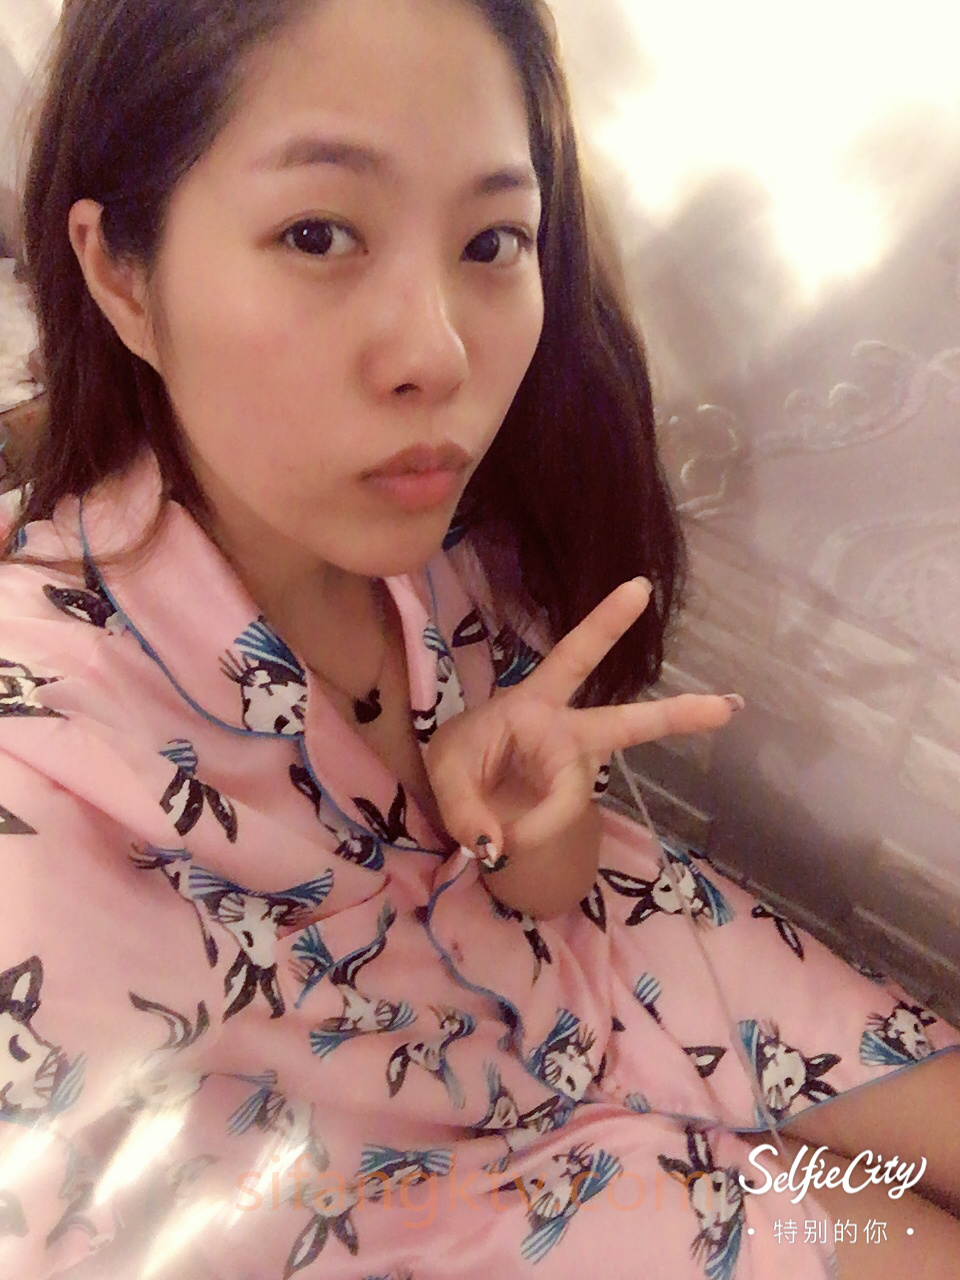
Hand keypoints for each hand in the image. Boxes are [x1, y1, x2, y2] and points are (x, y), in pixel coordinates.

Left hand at [423, 578, 740, 907]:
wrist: (459, 792)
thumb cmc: (460, 758)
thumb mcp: (444, 770)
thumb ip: (466, 805)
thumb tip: (499, 845)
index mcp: (535, 701)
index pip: (573, 658)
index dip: (605, 624)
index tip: (640, 589)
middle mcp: (565, 731)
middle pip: (626, 723)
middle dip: (677, 716)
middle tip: (729, 707)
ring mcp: (574, 769)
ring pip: (573, 797)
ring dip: (537, 822)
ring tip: (495, 834)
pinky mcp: (572, 799)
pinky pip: (561, 822)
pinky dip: (532, 836)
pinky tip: (508, 839)